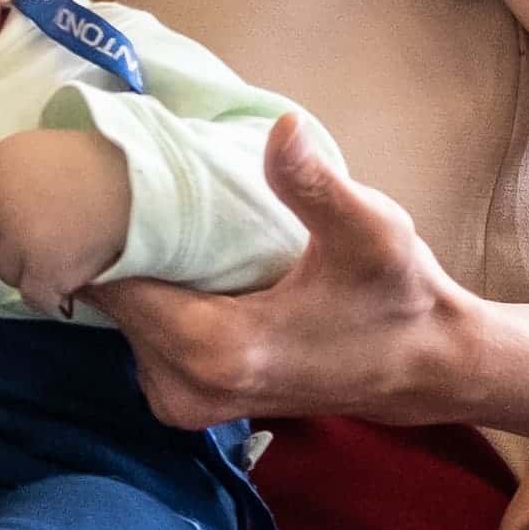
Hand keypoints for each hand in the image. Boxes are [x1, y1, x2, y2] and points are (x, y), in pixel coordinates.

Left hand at [0, 124, 135, 312]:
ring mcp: (19, 240)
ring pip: (5, 273)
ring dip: (27, 269)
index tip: (4, 224)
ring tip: (61, 248)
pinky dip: (50, 294)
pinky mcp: (44, 269)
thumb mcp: (28, 152)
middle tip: (42, 234)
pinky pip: (32, 296)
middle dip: (4, 246)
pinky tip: (67, 278)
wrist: (139, 184)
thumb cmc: (84, 165)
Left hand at [101, 115, 483, 428]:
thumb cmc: (398, 296)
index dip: (103, 233)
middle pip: (110, 305)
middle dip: (113, 251)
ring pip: (122, 323)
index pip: (114, 286)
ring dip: (131, 275)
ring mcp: (184, 402)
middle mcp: (187, 386)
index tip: (107, 185)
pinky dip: (150, 302)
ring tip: (151, 221)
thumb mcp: (370, 231)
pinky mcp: (190, 402)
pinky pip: (141, 340)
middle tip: (126, 192)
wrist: (425, 365)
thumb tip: (282, 127)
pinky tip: (175, 262)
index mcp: (217, 348)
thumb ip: (315, 184)